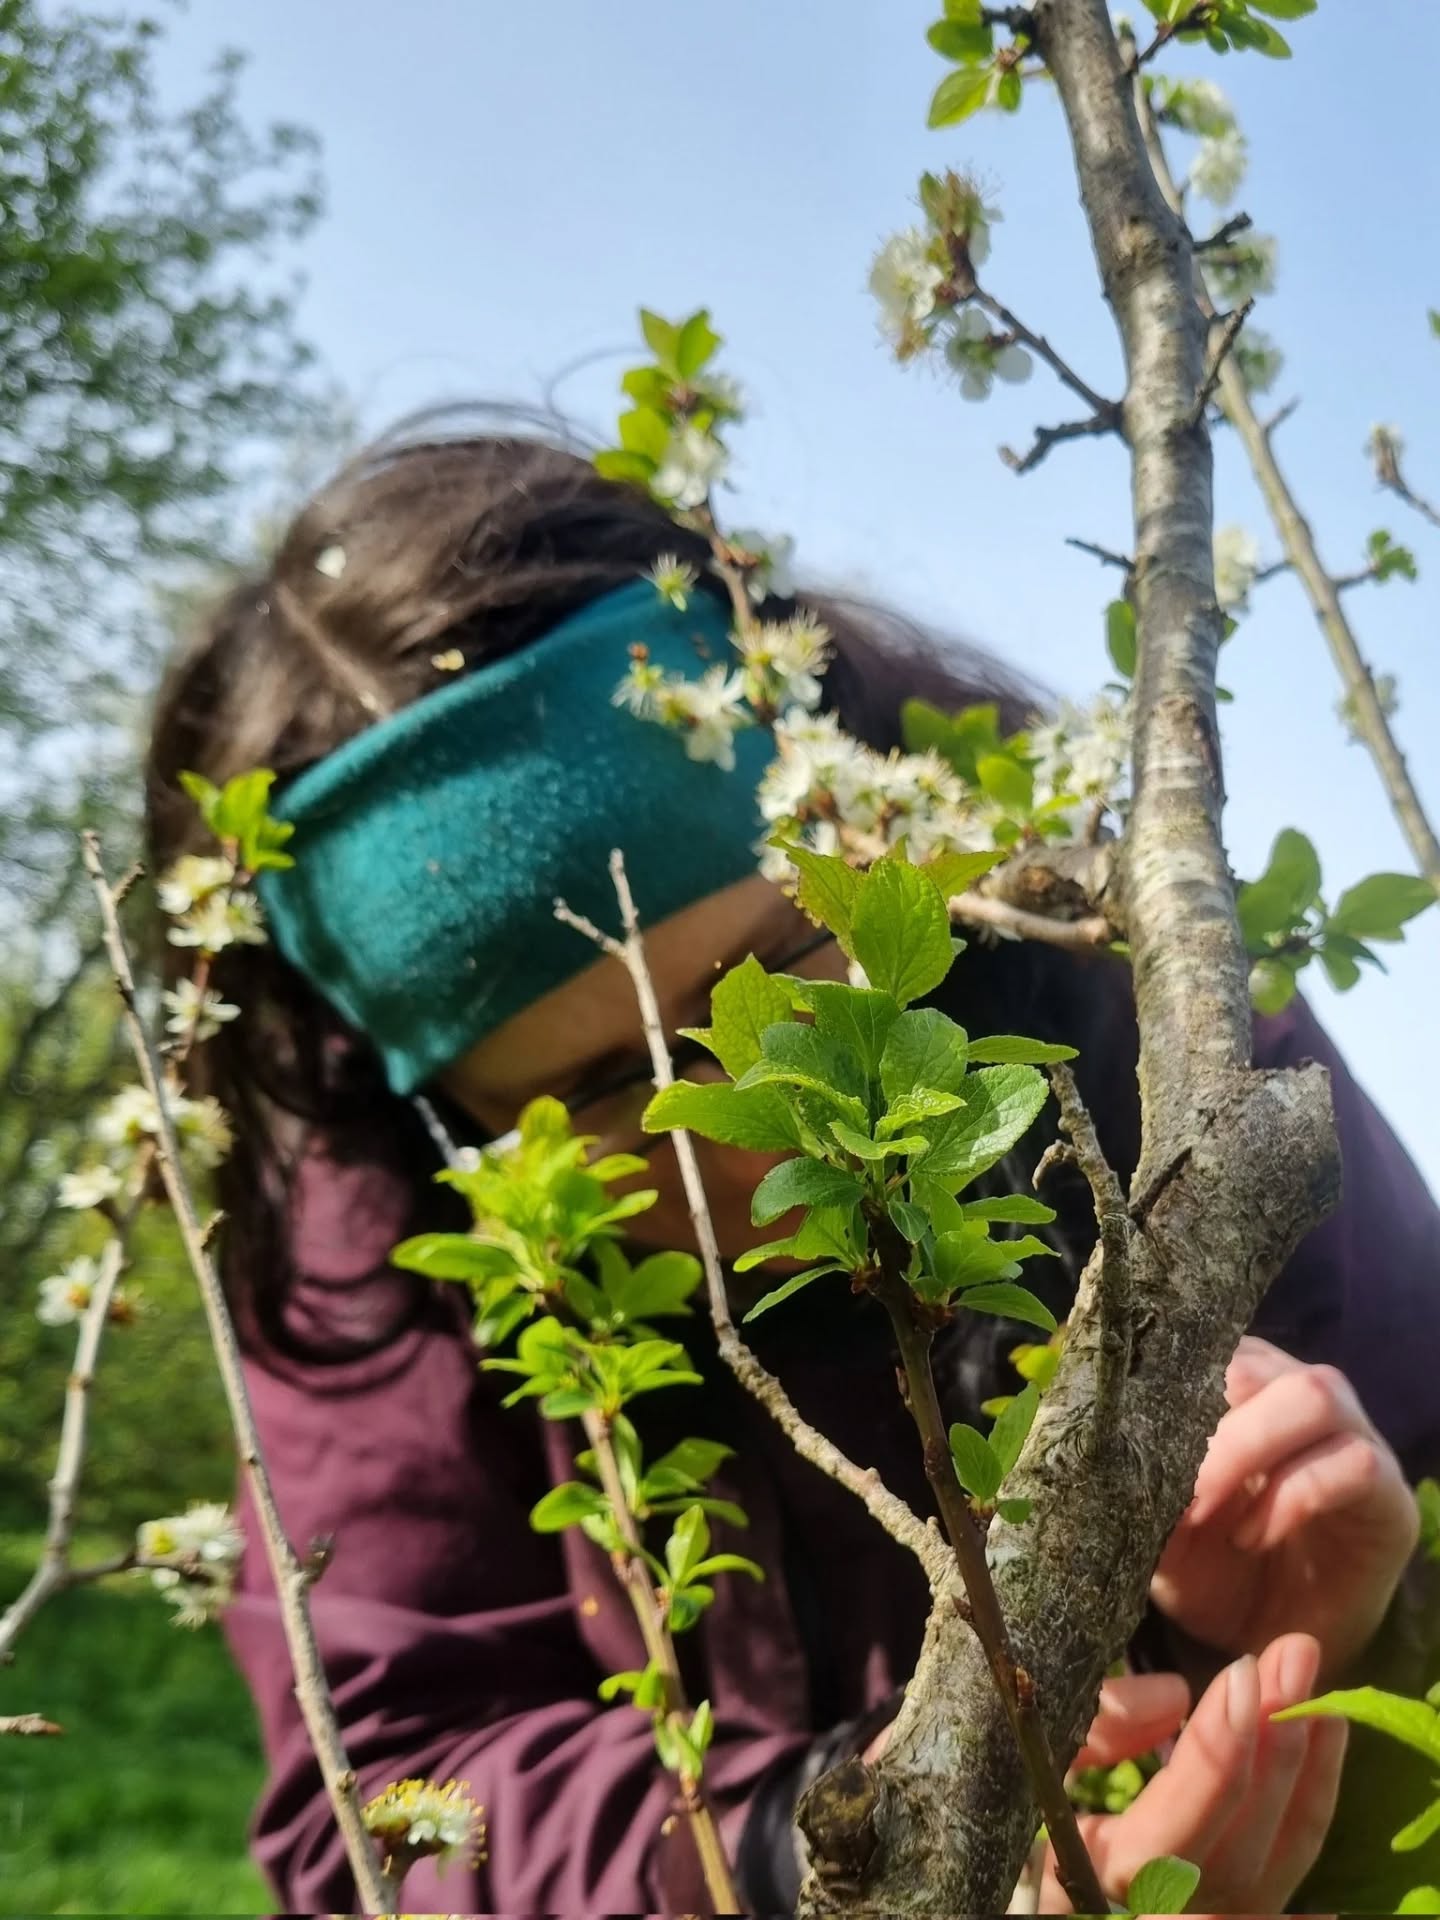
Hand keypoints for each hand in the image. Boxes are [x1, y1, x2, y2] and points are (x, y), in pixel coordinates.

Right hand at [1039, 1633, 1347, 1914]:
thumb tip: (1175, 1697)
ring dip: (1304, 1768)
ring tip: (1314, 1678)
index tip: (1240, 1676)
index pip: (1165, 1846)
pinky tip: (1328, 1734)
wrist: (1064, 1872)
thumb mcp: (1038, 1758)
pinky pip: (1287, 1864)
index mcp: (1091, 1884)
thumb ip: (1094, 1728)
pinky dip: (1313, 1798)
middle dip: (1271, 1751)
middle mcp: (1155, 1918)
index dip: (1211, 1765)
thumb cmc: (1023, 1791)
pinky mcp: (1235, 1905)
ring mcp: (1202, 1918)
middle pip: (1234, 1858)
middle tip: (1293, 1656)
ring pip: (1275, 1866)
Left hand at [1151, 1336, 1417, 1678]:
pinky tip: (1253, 1536)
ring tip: (1206, 1510)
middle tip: (1174, 1488)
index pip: (1208, 1347)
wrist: (1268, 1644)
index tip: (1129, 1431)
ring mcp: (1352, 1439)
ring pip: (1314, 1393)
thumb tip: (1110, 1455)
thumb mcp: (1159, 1532)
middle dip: (1208, 1422)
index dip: (1168, 1382)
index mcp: (1238, 1390)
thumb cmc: (1210, 1573)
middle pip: (1259, 1364)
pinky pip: (1354, 1463)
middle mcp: (1297, 1397)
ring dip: (1249, 1448)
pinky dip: (1294, 1496)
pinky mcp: (1389, 1495)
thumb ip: (1140, 1488)